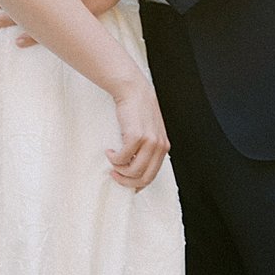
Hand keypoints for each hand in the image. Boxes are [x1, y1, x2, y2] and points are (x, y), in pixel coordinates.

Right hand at [107, 73, 169, 190]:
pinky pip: (123, 158)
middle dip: (127, 181)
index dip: (137, 183)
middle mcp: (159, 146)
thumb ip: (147, 148)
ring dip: (119, 170)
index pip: (153, 175)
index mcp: (163, 147)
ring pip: (133, 171)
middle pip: (144, 177)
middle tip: (115, 175)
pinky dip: (114, 158)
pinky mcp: (136, 136)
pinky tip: (110, 151)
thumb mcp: (149, 131)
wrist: (133, 90)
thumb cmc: (138, 110)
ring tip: (112, 160)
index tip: (125, 181)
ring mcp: (149, 142)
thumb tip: (133, 167)